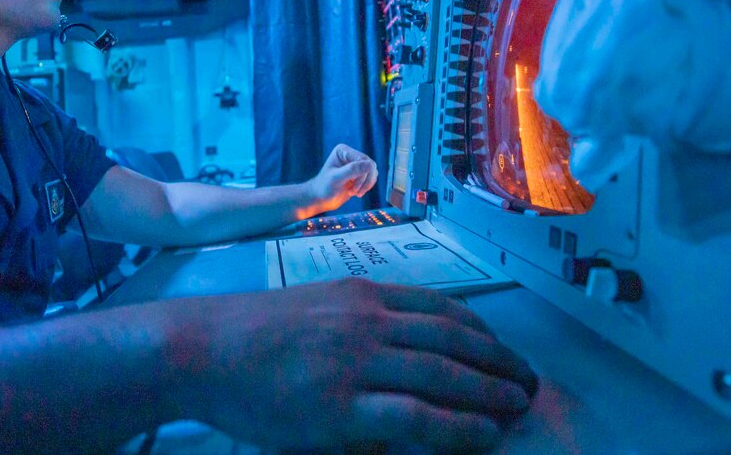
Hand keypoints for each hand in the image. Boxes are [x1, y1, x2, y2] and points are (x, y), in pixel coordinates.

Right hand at [165, 278, 536, 450]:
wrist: (201, 347)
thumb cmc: (250, 331)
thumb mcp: (314, 307)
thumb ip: (359, 320)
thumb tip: (402, 349)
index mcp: (362, 295)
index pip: (442, 308)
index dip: (483, 330)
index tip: (503, 348)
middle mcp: (368, 321)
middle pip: (455, 340)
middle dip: (500, 362)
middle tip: (529, 382)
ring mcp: (357, 362)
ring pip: (446, 376)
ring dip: (491, 393)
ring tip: (518, 407)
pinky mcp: (342, 407)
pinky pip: (418, 418)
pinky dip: (459, 427)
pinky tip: (484, 436)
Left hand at [308, 144, 378, 212]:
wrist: (320, 199)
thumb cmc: (324, 187)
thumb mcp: (337, 178)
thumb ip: (353, 170)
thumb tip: (370, 164)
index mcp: (343, 151)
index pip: (364, 160)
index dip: (363, 175)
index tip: (353, 189)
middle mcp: (350, 155)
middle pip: (370, 166)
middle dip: (364, 181)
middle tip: (353, 192)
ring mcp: (355, 165)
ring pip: (372, 172)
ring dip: (365, 185)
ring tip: (353, 193)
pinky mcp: (358, 174)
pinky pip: (371, 178)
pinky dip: (366, 187)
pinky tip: (356, 193)